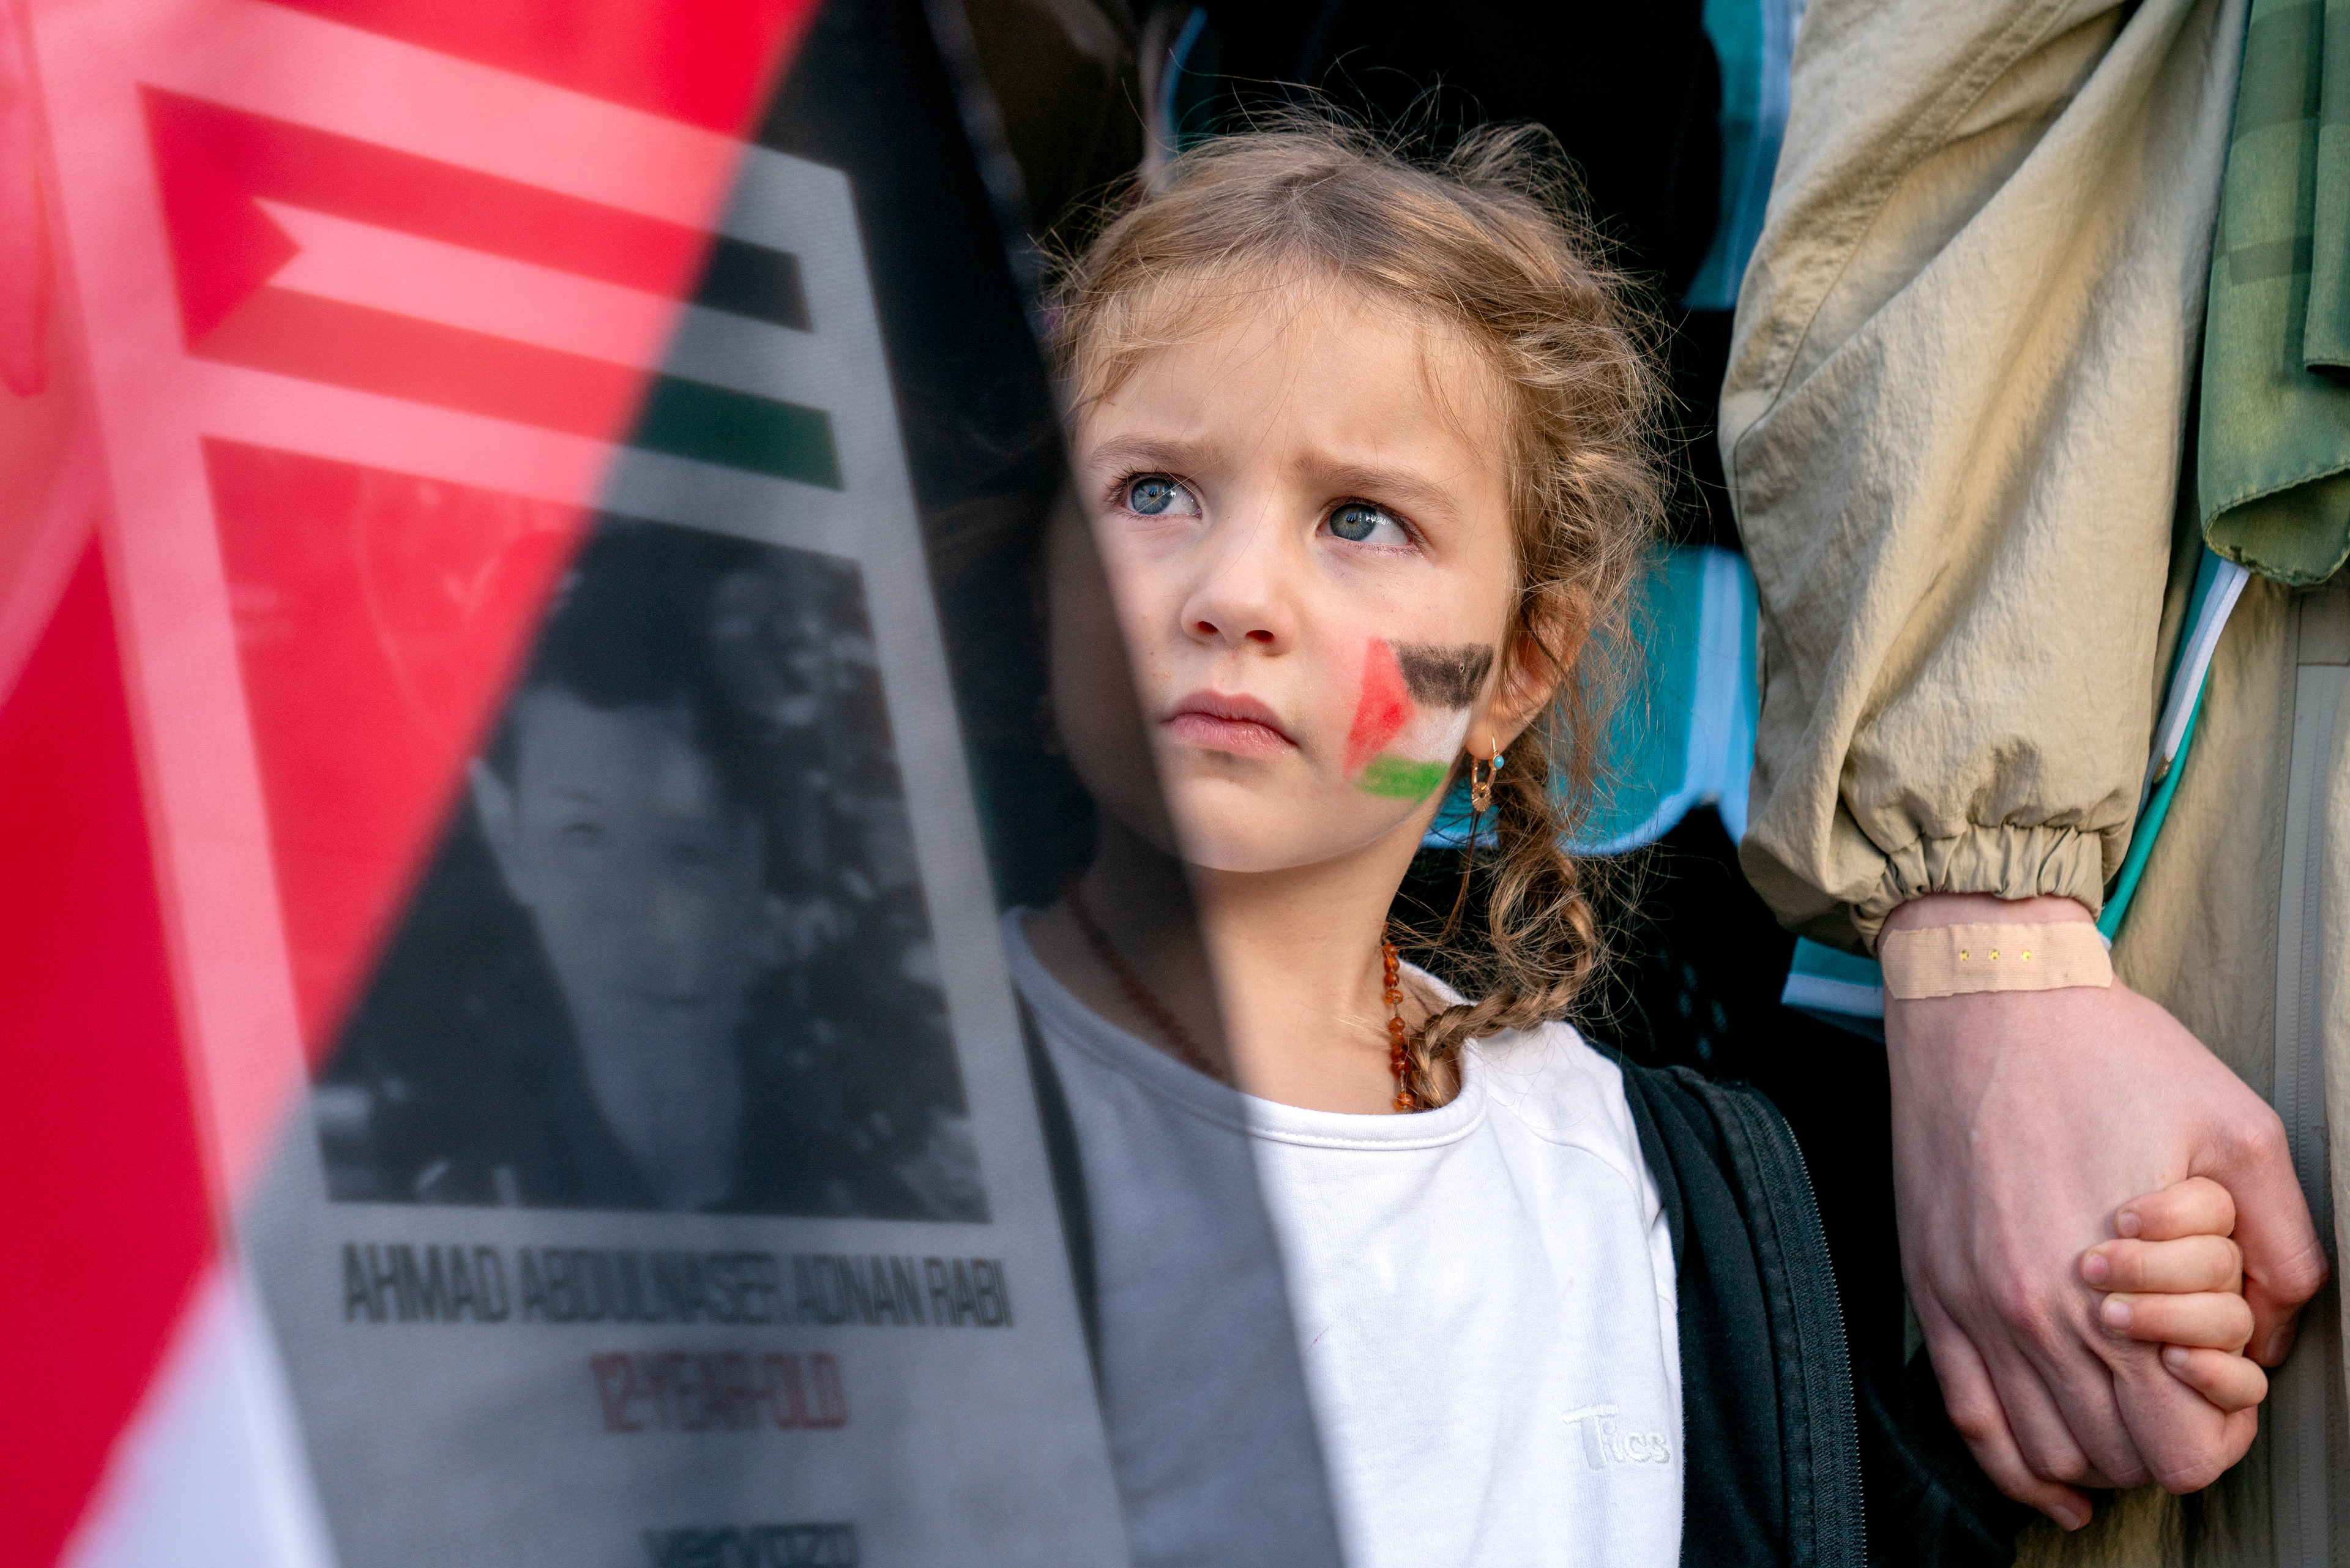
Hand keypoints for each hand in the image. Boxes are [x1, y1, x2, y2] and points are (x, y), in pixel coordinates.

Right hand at [1884, 893, 2326, 1528]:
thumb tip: (2276, 1331)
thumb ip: (2285, 1247)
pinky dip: (2016, 1471)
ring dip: (2095, 1454)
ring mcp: (1975, 1307)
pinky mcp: (1930, 1288)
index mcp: (2123, 1285)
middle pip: (2118, 1459)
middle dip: (2164, 1443)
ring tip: (2123, 1413)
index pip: (2184, 1443)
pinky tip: (2053, 1483)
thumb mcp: (2241, 1131)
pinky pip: (1967, 1422)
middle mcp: (2039, 1314)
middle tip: (2181, 1394)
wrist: (1984, 995)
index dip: (2223, 1433)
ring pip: (2046, 1454)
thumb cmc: (2108, 1053)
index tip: (2227, 1392)